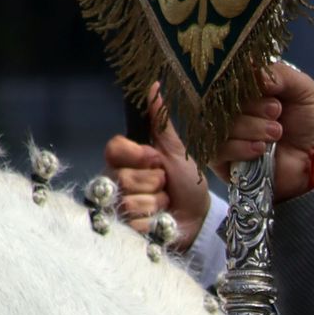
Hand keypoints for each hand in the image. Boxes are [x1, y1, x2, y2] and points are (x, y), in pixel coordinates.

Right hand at [104, 83, 208, 247]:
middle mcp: (116, 181)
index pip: (113, 148)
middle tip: (166, 184)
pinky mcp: (126, 231)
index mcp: (126, 159)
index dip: (137, 155)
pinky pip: (135, 223)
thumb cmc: (188, 183)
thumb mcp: (176, 150)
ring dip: (157, 203)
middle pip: (123, 177)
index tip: (156, 159)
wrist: (200, 218)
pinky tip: (162, 222)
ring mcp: (119, 207)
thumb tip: (154, 84)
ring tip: (166, 204)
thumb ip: (160, 121)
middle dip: (154, 182)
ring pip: (130, 201)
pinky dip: (156, 222)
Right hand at [212, 62, 313, 202]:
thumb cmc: (302, 123)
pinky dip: (242, 148)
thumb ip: (282, 74)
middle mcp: (227, 107)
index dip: (248, 81)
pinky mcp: (217, 158)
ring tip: (276, 133)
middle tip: (277, 111)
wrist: (308, 160)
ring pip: (223, 124)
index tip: (270, 89)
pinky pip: (218, 149)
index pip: (229, 75)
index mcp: (242, 87)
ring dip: (254, 128)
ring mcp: (220, 131)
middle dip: (254, 105)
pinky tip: (261, 148)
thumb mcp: (302, 90)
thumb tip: (256, 74)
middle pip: (223, 99)